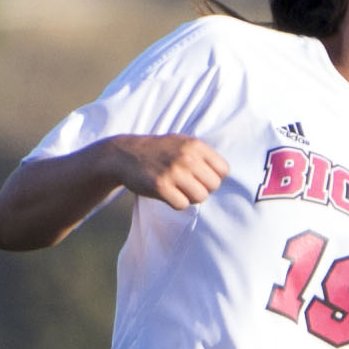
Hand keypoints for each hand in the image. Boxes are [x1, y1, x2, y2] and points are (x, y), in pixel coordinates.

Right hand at [109, 134, 230, 210]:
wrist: (124, 154)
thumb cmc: (158, 151)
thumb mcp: (182, 142)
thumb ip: (203, 154)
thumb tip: (223, 174)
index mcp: (195, 145)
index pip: (223, 170)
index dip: (213, 177)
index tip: (200, 176)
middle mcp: (186, 157)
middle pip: (214, 186)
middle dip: (203, 188)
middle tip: (187, 184)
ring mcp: (173, 172)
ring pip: (200, 197)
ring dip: (190, 197)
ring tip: (178, 189)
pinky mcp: (160, 186)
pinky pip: (182, 205)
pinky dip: (176, 203)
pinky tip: (167, 193)